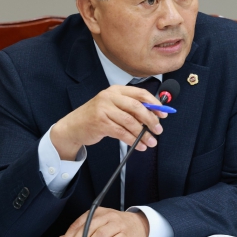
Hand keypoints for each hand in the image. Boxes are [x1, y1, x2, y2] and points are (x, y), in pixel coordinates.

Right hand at [50, 85, 166, 159]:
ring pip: (130, 122)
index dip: (154, 104)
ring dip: (143, 134)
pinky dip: (133, 140)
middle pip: (137, 107)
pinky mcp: (100, 123)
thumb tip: (154, 115)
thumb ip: (130, 108)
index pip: (140, 94)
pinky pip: (122, 132)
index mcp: (116, 90)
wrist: (73, 127)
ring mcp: (104, 109)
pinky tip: (139, 145)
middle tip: (158, 129)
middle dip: (151, 120)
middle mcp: (109, 97)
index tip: (163, 114)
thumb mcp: (113, 107)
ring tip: (151, 142)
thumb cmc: (96, 117)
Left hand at [56, 207, 149, 236]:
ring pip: (100, 234)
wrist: (140, 225)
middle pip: (88, 228)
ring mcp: (118, 225)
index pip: (78, 224)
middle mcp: (107, 216)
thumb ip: (80, 233)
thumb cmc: (116, 227)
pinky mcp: (126, 235)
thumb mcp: (98, 226)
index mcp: (97, 213)